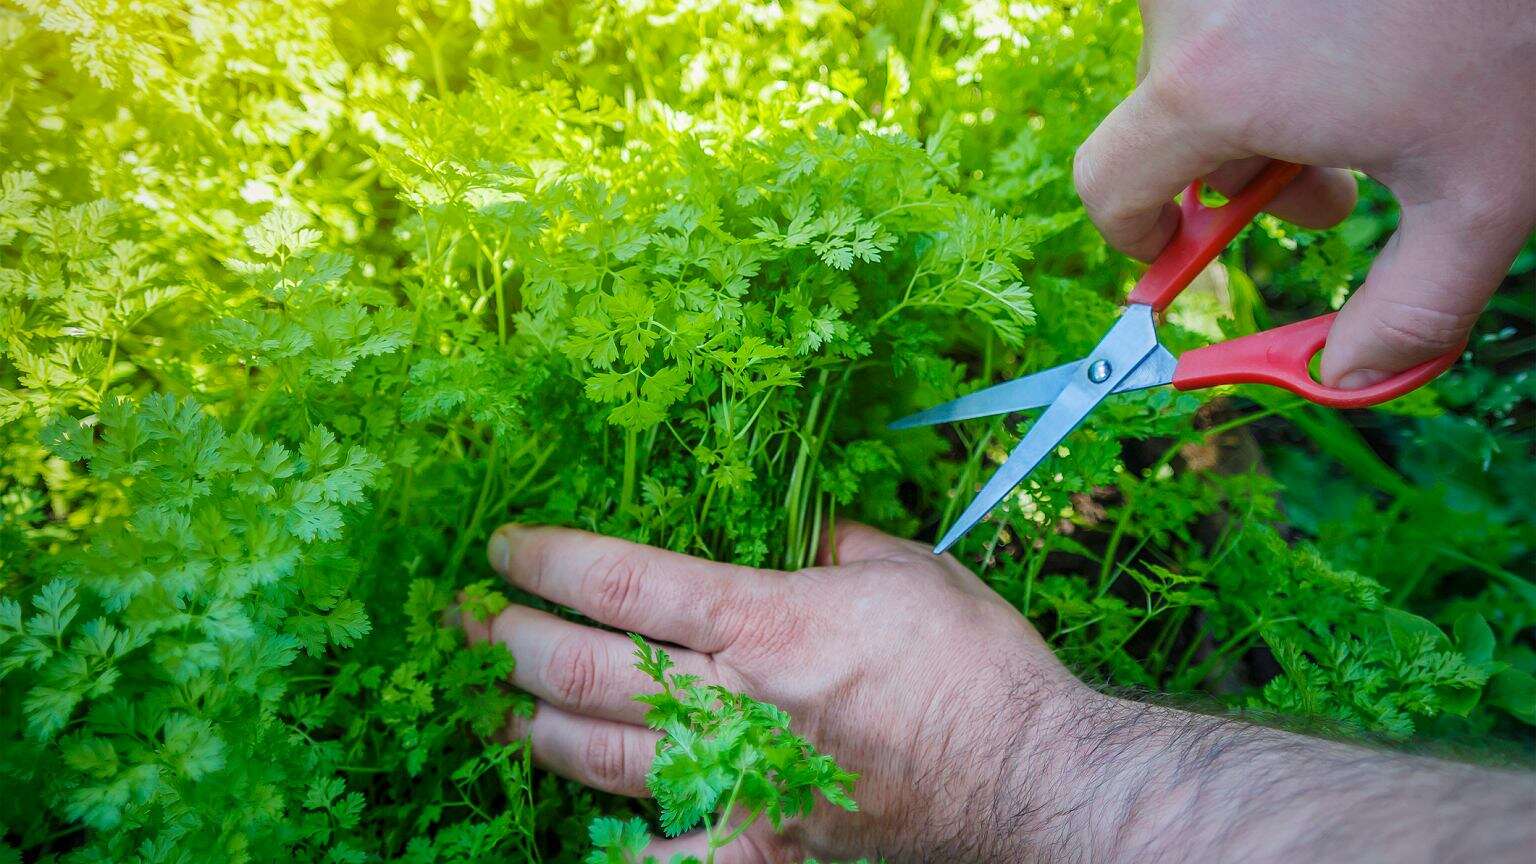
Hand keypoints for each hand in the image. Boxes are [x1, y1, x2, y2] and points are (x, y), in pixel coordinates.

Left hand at [468, 522, 1083, 861]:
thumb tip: (792, 524)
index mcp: (766, 621)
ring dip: (533, 728)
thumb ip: (832, 538)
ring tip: (491, 705)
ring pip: (602, 758)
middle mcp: (735, 704)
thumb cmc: (973, 661)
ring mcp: (741, 784)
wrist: (1027, 774)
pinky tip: (577, 842)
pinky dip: (619, 855)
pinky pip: (671, 863)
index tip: (505, 546)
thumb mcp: (908, 565)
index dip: (551, 561)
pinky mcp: (765, 844)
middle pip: (586, 671)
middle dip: (507, 641)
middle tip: (463, 620)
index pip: (626, 584)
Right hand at [1074, 0, 1534, 387]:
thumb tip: (1354, 375)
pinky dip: (1270, 41)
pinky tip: (1354, 41)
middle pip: (1164, 123)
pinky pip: (1224, 14)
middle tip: (1336, 183)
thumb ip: (1413, 309)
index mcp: (1213, 88)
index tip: (1183, 252)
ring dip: (1259, 98)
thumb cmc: (1515, 34)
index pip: (1108, 185)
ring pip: (1197, 61)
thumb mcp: (1482, 195)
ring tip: (1361, 95)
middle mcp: (1191, 12)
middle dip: (1239, 171)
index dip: (1139, 236)